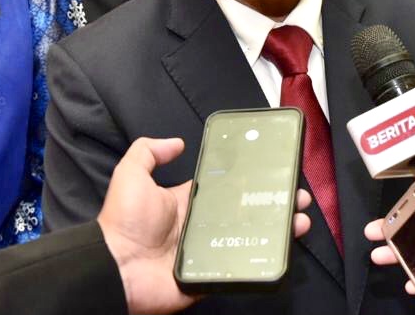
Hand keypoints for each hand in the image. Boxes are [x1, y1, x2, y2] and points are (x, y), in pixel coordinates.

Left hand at [98, 137, 311, 314]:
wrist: (116, 269)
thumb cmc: (123, 223)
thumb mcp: (130, 175)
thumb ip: (148, 151)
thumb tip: (176, 142)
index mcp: (186, 202)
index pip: (225, 188)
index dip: (249, 180)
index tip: (271, 171)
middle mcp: (200, 225)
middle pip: (244, 211)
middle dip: (272, 202)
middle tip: (295, 195)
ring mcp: (208, 250)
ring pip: (251, 237)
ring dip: (277, 228)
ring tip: (298, 218)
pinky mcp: (212, 273)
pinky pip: (242, 265)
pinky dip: (263, 257)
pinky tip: (283, 244)